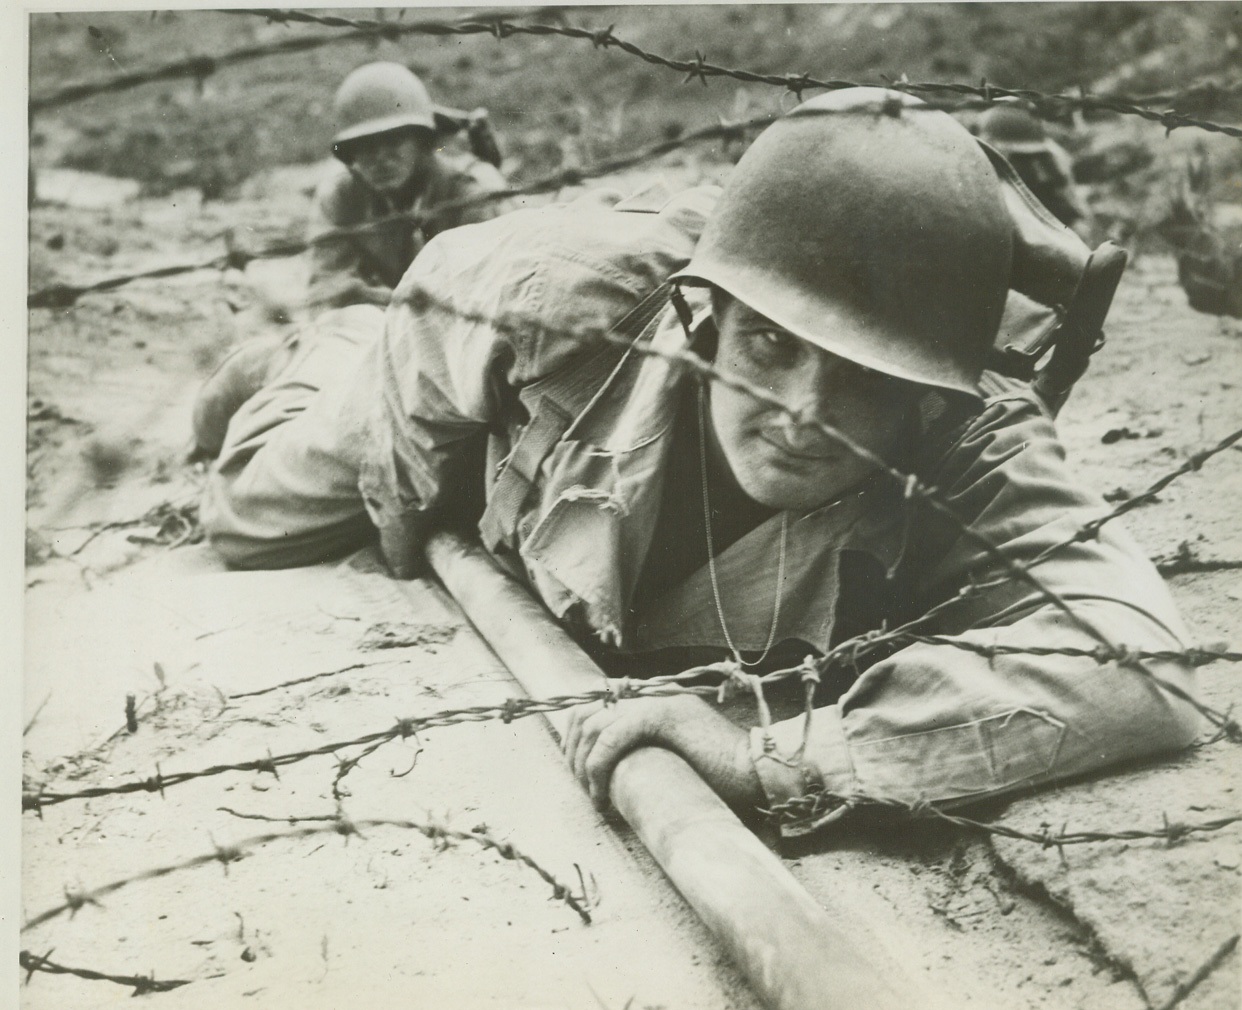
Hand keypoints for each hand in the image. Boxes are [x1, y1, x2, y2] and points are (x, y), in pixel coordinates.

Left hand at [562, 693, 763, 813]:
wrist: (759, 772)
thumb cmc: (723, 779)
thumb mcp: (672, 761)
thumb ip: (646, 755)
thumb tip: (612, 778)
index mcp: (652, 703)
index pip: (595, 708)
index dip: (576, 741)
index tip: (579, 777)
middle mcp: (651, 696)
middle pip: (585, 713)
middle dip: (572, 754)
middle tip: (584, 790)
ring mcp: (657, 701)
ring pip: (594, 726)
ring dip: (583, 766)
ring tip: (596, 798)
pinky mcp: (664, 716)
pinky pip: (612, 736)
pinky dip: (599, 767)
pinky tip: (604, 795)